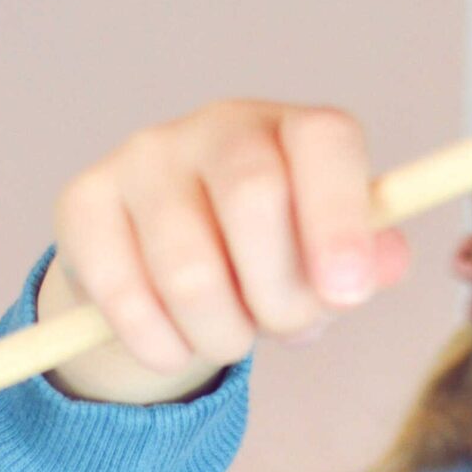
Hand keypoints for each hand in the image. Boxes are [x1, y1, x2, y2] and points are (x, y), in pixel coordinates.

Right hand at [39, 99, 409, 404]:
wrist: (159, 268)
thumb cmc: (260, 263)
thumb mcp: (320, 265)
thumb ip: (362, 264)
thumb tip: (387, 260)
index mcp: (291, 132)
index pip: (326, 142)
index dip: (340, 217)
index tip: (346, 293)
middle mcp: (217, 126)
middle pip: (255, 200)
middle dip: (277, 298)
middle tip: (276, 329)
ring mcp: (144, 158)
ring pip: (188, 268)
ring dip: (218, 335)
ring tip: (225, 338)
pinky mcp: (84, 202)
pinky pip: (123, 295)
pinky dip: (158, 344)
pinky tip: (170, 344)